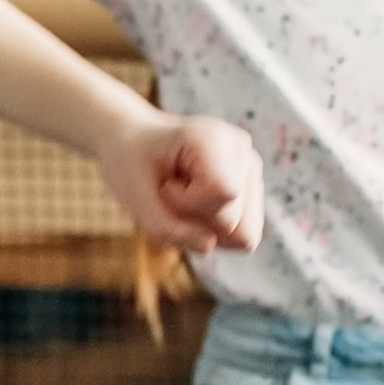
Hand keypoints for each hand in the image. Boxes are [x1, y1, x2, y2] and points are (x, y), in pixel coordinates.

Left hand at [104, 104, 263, 257]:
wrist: (132, 142)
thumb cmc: (131, 165)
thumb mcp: (135, 199)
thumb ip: (167, 228)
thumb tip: (209, 246)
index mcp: (214, 138)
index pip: (225, 193)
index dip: (189, 203)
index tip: (165, 184)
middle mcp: (241, 150)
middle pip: (234, 221)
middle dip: (194, 218)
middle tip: (170, 190)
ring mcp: (251, 169)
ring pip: (244, 233)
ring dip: (206, 226)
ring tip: (183, 196)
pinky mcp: (252, 187)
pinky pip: (242, 234)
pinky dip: (214, 229)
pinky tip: (195, 204)